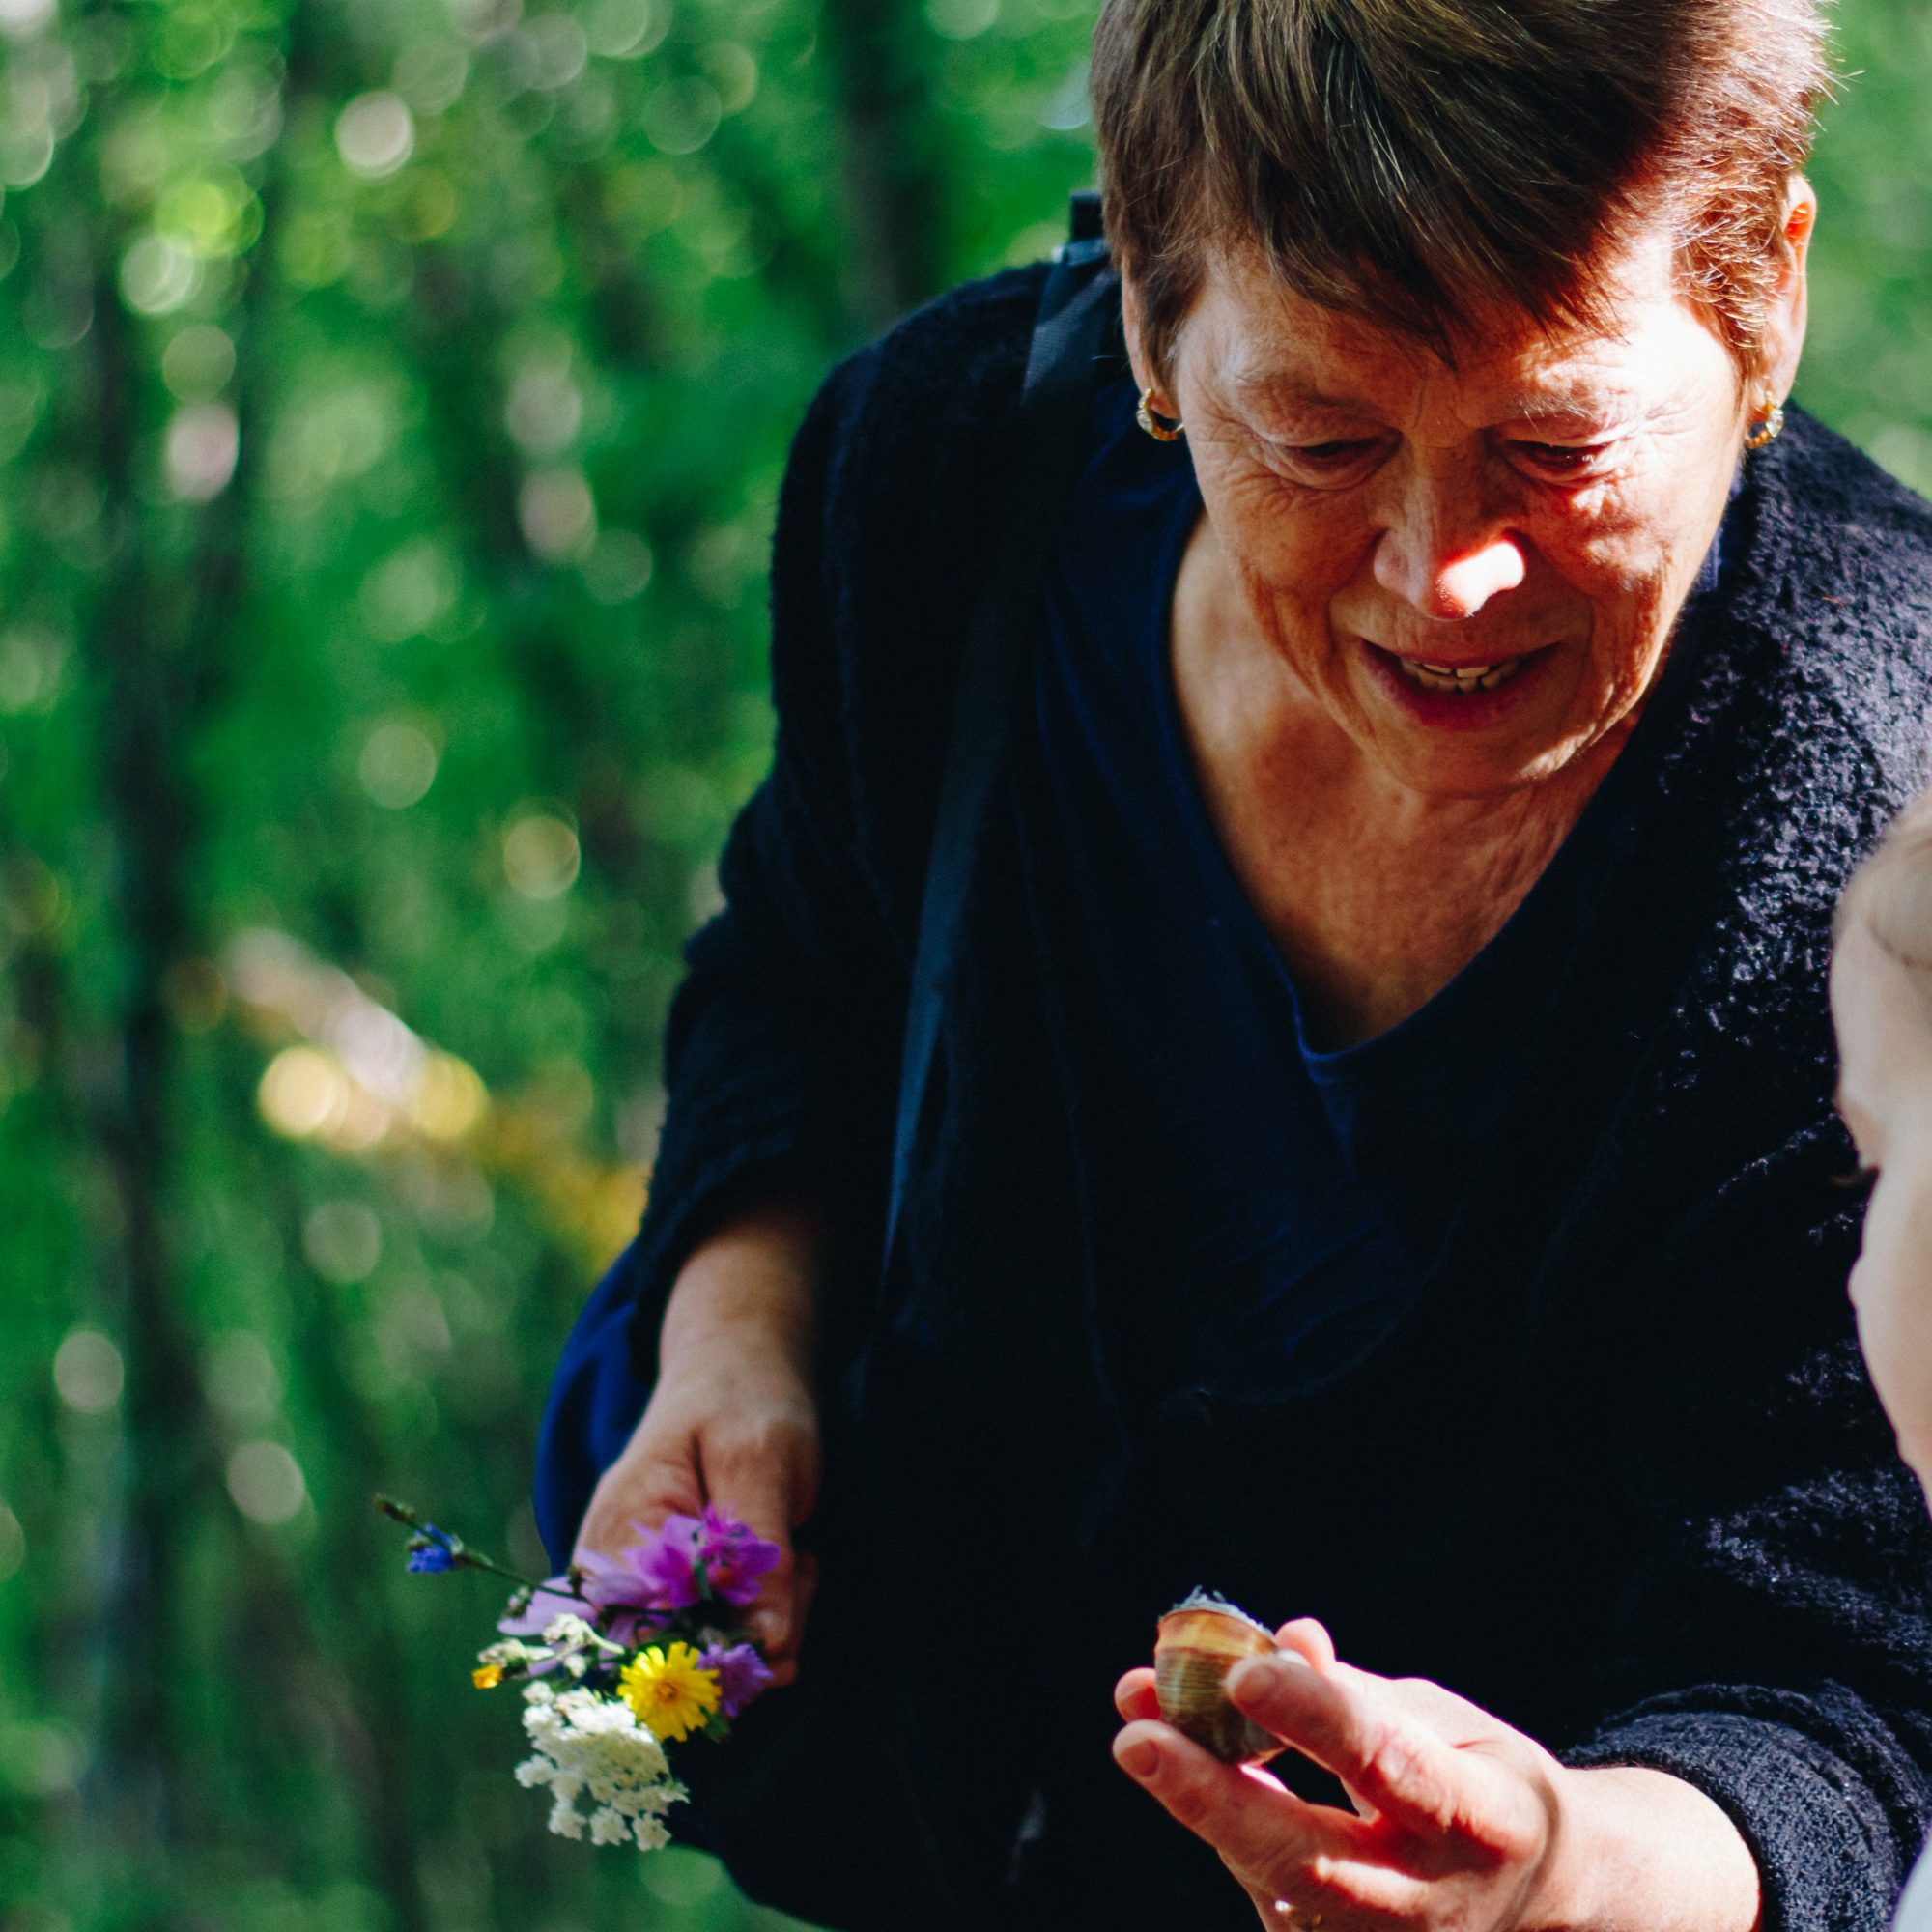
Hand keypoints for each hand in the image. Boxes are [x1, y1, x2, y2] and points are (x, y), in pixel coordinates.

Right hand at [573, 1203, 824, 1683]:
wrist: (732, 1367)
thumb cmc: (741, 1399)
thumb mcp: (762, 1461)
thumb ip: (762, 1556)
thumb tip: (770, 1649)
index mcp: (617, 1540)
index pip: (654, 1648)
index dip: (726, 1655)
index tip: (786, 1622)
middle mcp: (610, 1579)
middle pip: (682, 1663)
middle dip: (759, 1636)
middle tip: (802, 1567)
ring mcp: (638, 1591)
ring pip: (708, 1658)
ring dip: (771, 1623)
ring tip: (796, 1557)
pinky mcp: (669, 1597)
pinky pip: (716, 1639)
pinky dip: (764, 1616)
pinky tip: (783, 1567)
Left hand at [1112, 1620, 1759, 1931]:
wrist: (1544, 1897)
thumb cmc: (1478, 1778)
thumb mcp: (1443, 1719)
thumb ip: (1355, 1693)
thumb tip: (1279, 1641)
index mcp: (1483, 1819)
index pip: (1388, 1765)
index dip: (1316, 1716)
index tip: (1245, 1668)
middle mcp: (1434, 1901)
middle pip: (1311, 1860)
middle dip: (1215, 1797)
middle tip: (1135, 1736)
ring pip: (1273, 1882)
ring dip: (1198, 1800)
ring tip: (1139, 1720)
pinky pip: (1267, 1892)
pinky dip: (1218, 1822)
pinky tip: (1174, 1760)